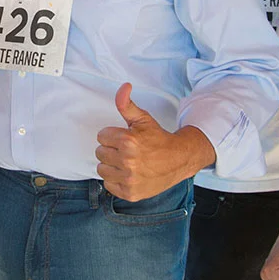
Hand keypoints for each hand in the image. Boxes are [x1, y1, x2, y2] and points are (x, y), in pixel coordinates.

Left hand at [95, 83, 212, 200]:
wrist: (179, 160)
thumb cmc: (159, 139)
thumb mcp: (143, 119)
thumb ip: (127, 104)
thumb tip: (123, 87)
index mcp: (128, 140)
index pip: (101, 136)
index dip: (112, 136)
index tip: (124, 138)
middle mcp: (127, 160)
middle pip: (99, 153)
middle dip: (111, 150)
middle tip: (126, 150)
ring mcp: (129, 178)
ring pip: (102, 169)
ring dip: (111, 165)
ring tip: (126, 162)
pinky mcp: (130, 193)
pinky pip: (108, 185)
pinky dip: (116, 180)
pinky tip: (128, 174)